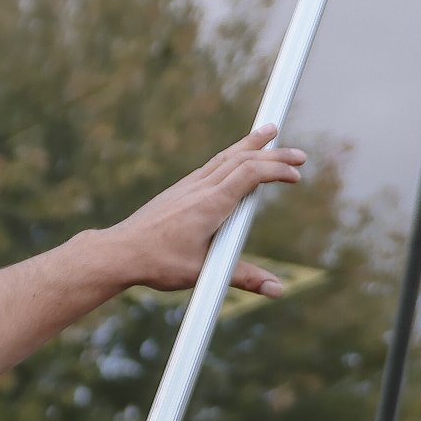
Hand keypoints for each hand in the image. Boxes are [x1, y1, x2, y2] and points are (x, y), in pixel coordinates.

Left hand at [104, 127, 306, 295]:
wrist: (120, 251)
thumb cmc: (158, 263)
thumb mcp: (204, 272)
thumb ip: (245, 278)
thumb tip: (278, 289)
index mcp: (210, 204)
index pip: (250, 174)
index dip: (277, 169)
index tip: (297, 174)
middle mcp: (200, 188)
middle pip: (242, 159)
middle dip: (273, 153)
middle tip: (301, 154)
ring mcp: (188, 186)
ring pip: (225, 157)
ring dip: (250, 144)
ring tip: (269, 131)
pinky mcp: (180, 190)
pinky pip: (212, 165)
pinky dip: (231, 155)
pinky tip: (236, 157)